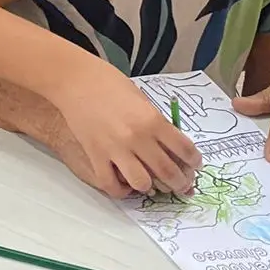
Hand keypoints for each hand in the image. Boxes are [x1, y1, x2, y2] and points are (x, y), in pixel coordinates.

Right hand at [47, 59, 200, 194]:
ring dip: (150, 186)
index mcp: (153, 120)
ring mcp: (115, 149)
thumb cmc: (108, 82)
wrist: (74, 80)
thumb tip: (169, 145)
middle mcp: (137, 138)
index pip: (185, 149)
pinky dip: (120, 190)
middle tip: (181, 184)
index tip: (195, 166)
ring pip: (142, 183)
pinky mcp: (95, 156)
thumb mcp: (141, 98)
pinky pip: (111, 184)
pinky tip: (124, 183)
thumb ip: (156, 122)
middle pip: (168, 172)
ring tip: (150, 182)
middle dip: (180, 183)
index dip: (195, 162)